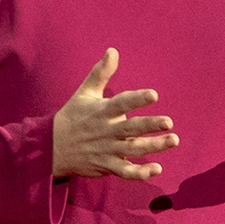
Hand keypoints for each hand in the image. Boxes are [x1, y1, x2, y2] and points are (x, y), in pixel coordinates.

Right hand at [53, 48, 178, 179]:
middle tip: (168, 122)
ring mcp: (107, 150)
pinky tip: (158, 169)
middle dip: (150, 125)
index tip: (154, 95)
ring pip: (133, 149)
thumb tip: (113, 50)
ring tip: (173, 140)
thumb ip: (101, 73)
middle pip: (131, 128)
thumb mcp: (85, 92)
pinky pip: (125, 171)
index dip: (137, 99)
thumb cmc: (73, 116)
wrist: (51, 147)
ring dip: (154, 146)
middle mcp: (107, 131)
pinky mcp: (106, 166)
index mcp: (102, 112)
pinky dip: (140, 173)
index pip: (121, 103)